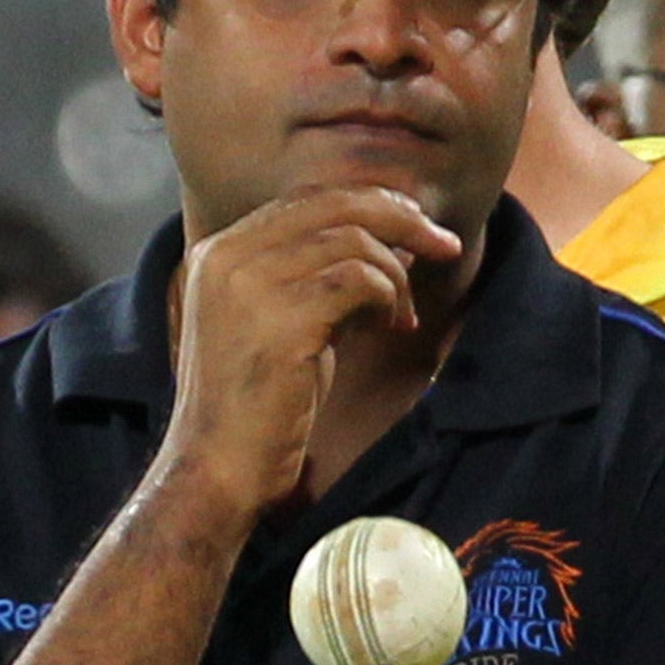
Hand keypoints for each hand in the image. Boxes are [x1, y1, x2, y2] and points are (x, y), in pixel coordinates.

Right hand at [161, 188, 460, 514]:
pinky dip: (389, 298)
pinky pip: (359, 281)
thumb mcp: (283, 320)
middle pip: (335, 204)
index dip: (372, 203)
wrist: (219, 467)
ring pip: (353, 242)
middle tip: (445, 244)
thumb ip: (321, 274)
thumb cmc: (259, 402)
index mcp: (222, 250)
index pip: (309, 197)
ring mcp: (250, 285)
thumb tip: (395, 238)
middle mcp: (229, 256)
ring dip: (396, 276)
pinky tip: (391, 327)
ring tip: (401, 316)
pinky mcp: (280, 320)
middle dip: (402, 219)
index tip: (418, 224)